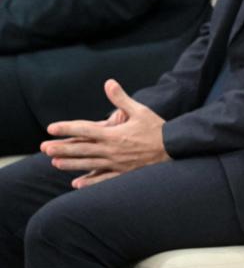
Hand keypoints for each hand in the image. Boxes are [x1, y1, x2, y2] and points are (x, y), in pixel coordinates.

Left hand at [42, 79, 169, 187]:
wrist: (174, 148)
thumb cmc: (157, 128)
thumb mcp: (140, 110)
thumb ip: (121, 98)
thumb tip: (109, 83)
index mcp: (113, 134)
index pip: (84, 130)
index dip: (66, 128)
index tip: (51, 128)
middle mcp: (111, 150)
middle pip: (81, 149)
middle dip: (61, 148)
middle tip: (44, 148)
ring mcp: (116, 164)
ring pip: (88, 165)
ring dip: (70, 164)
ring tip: (54, 163)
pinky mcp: (123, 173)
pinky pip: (102, 179)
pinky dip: (89, 182)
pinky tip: (76, 184)